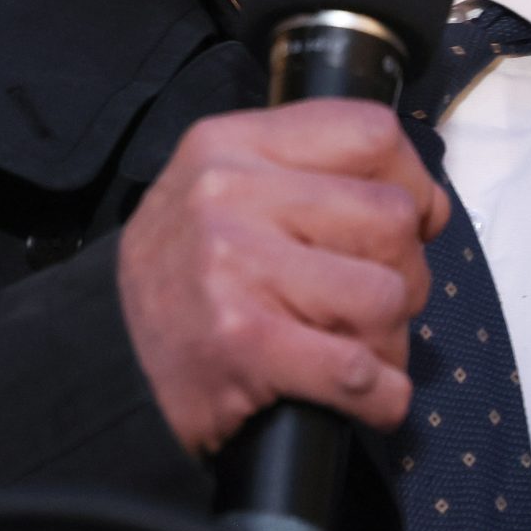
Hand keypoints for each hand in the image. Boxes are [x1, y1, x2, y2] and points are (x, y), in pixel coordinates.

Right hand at [116, 100, 447, 452]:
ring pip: (388, 296)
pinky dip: (380, 397)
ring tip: (350, 350)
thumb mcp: (217, 188)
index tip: (410, 221)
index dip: (412, 181)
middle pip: (391, 217)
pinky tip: (355, 397)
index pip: (369, 132)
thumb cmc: (180, 279)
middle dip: (406, 273)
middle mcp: (230, 194)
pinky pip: (364, 371)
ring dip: (388, 341)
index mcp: (229, 144)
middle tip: (370, 303)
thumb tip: (425, 205)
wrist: (105, 357)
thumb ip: (305, 177)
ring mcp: (235, 267)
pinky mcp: (245, 343)